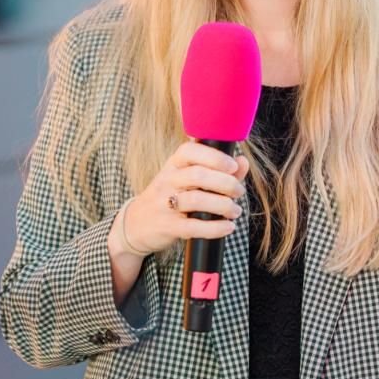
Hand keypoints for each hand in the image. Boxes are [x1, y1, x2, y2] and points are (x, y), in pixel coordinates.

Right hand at [113, 142, 248, 256]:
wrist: (135, 225)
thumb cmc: (169, 197)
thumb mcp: (186, 179)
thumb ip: (217, 170)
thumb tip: (243, 161)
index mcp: (173, 165)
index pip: (190, 151)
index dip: (214, 157)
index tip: (233, 166)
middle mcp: (167, 181)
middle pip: (198, 175)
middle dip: (225, 183)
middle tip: (238, 192)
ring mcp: (164, 204)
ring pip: (196, 200)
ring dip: (223, 205)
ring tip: (235, 211)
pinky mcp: (167, 227)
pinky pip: (193, 226)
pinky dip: (215, 228)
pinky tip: (228, 227)